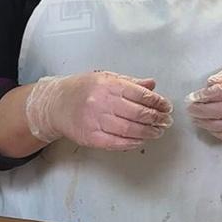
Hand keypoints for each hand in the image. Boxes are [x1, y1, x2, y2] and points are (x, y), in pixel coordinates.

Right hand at [24, 71, 172, 150]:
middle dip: (156, 118)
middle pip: (137, 113)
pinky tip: (141, 140)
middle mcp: (102, 102)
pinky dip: (132, 143)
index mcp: (108, 85)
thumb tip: (152, 85)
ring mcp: (95, 121)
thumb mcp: (106, 78)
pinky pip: (116, 143)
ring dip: (148, 132)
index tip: (166, 106)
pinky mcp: (90, 137)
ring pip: (129, 129)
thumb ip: (130, 83)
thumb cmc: (83, 89)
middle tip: (166, 121)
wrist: (55, 104)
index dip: (157, 102)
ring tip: (158, 132)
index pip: (140, 95)